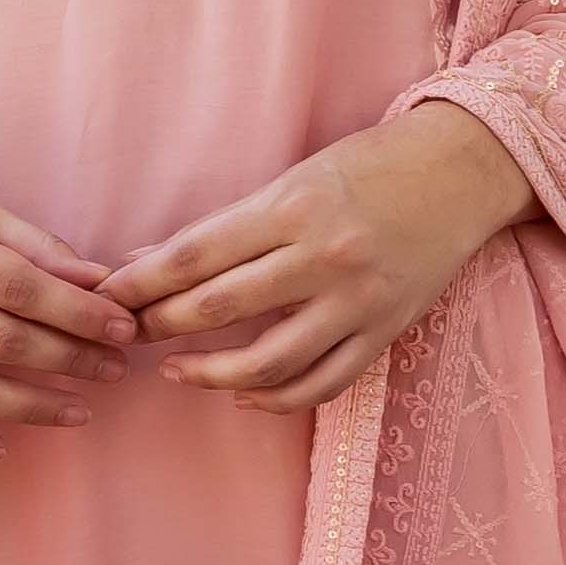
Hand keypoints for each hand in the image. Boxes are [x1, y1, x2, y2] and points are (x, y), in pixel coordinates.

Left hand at [102, 102, 536, 412]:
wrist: (461, 173)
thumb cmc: (369, 165)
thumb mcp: (294, 178)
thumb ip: (225, 226)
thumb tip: (145, 259)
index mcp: (293, 207)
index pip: (195, 255)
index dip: (140, 283)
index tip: (104, 298)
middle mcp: (323, 256)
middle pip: (219, 307)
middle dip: (160, 325)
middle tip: (125, 334)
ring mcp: (357, 301)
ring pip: (267, 361)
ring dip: (210, 374)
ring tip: (176, 371)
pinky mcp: (384, 332)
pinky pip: (321, 383)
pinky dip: (275, 398)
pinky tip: (243, 395)